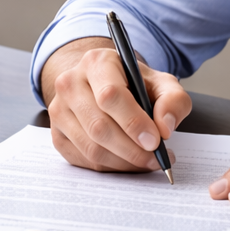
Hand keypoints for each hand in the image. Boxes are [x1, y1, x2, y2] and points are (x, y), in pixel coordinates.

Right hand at [41, 37, 192, 172]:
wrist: (102, 84)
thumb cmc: (132, 84)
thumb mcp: (161, 82)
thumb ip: (173, 100)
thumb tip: (165, 127)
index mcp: (96, 63)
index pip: (110, 96)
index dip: (133, 122)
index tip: (155, 141)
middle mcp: (70, 84)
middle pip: (99, 127)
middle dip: (132, 150)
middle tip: (156, 158)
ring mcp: (59, 110)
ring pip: (91, 148)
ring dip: (124, 162)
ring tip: (147, 161)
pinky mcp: (57, 135)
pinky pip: (85, 160)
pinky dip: (111, 167)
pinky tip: (128, 161)